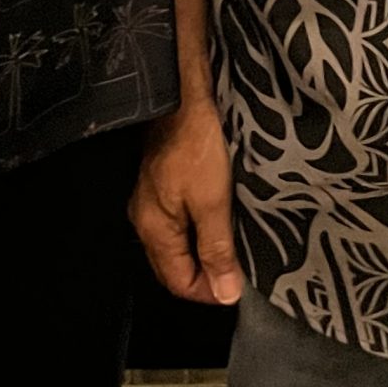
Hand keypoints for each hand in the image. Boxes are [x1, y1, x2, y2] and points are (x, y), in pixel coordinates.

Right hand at [130, 97, 242, 305]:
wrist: (182, 93)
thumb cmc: (196, 145)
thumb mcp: (213, 201)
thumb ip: (217, 249)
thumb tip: (224, 294)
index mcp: (153, 229)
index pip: (178, 282)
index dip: (209, 292)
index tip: (240, 287)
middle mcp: (146, 218)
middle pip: (174, 265)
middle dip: (206, 274)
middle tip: (241, 269)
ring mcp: (152, 198)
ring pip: (178, 242)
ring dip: (205, 250)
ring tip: (236, 246)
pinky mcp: (163, 180)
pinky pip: (180, 219)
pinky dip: (201, 228)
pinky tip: (222, 219)